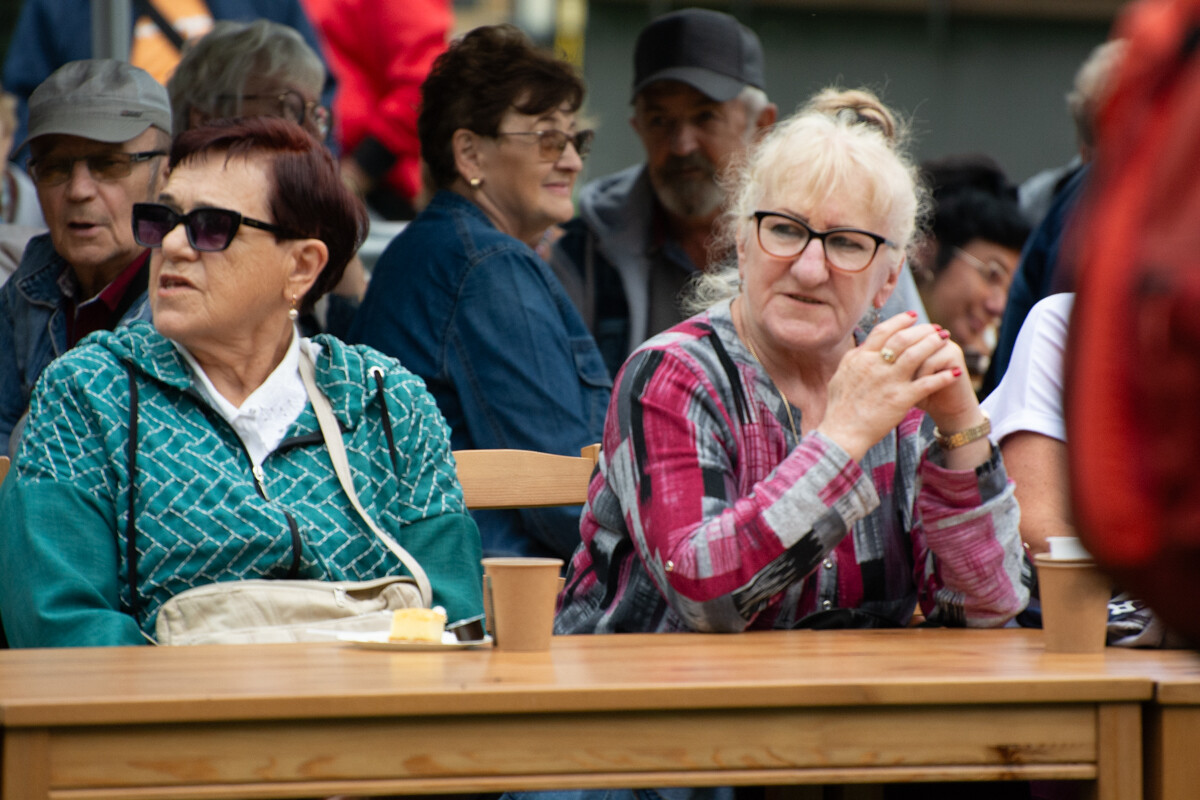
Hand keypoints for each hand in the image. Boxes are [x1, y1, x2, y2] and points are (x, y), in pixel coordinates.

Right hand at [817, 312, 962, 460]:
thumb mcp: (840, 376)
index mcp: (860, 358)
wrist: (842, 433)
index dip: (900, 321)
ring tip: (946, 342)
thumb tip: (865, 346)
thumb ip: (854, 359)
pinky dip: (943, 377)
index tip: (913, 317)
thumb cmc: (839, 408)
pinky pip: (927, 383)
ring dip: (934, 345)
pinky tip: (954, 373)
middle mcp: (875, 366)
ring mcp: (888, 382)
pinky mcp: (900, 399)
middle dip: (923, 330)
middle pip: (904, 338)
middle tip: (936, 329)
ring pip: (917, 354)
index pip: (883, 331)